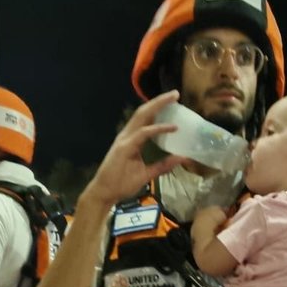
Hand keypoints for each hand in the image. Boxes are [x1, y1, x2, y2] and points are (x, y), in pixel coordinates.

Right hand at [85, 91, 185, 208]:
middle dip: (160, 101)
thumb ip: (163, 165)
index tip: (174, 103)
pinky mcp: (124, 148)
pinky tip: (171, 127)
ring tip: (173, 98)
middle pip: (144, 112)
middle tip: (176, 93)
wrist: (105, 193)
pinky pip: (143, 134)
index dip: (158, 109)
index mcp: (132, 139)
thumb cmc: (122, 184)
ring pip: (142, 116)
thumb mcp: (147, 174)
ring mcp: (125, 140)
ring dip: (158, 106)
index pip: (146, 118)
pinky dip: (158, 128)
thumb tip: (181, 158)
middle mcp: (128, 135)